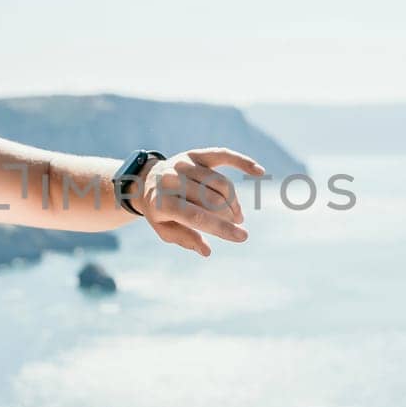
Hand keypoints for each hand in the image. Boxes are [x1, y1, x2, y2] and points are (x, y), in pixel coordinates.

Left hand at [133, 148, 265, 256]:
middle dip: (228, 216)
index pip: (197, 216)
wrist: (146, 181)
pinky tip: (259, 171)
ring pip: (220, 183)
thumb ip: (185, 239)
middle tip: (236, 225)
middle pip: (212, 200)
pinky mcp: (194, 154)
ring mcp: (184, 164)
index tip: (242, 237)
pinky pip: (223, 155)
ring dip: (234, 202)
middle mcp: (172, 179)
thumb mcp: (164, 229)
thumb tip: (207, 251)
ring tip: (236, 215)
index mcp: (162, 201)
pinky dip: (242, 162)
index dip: (222, 228)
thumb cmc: (159, 210)